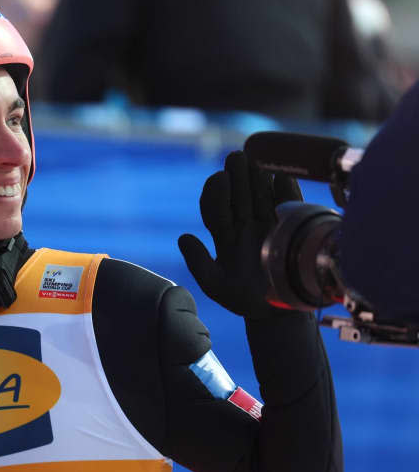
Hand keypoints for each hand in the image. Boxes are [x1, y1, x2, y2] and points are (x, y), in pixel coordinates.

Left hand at [178, 151, 301, 318]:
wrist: (276, 315)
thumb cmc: (243, 299)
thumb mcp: (216, 285)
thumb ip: (198, 263)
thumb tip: (182, 237)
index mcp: (224, 235)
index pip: (216, 208)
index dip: (216, 193)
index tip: (220, 179)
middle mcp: (244, 226)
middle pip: (239, 196)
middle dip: (238, 176)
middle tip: (237, 157)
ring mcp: (267, 226)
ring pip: (260, 196)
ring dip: (258, 178)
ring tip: (256, 162)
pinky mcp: (290, 230)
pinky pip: (287, 207)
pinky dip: (285, 192)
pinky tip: (281, 178)